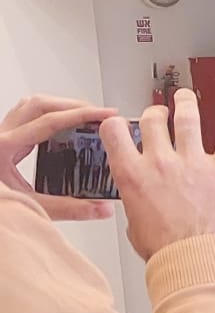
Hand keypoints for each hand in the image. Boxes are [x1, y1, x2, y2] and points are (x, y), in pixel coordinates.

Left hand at [0, 95, 118, 220]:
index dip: (82, 115)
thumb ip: (68, 209)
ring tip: (83, 118)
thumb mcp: (29, 207)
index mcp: (3, 147)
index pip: (49, 120)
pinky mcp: (1, 142)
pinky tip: (61, 130)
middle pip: (40, 104)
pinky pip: (25, 118)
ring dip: (59, 107)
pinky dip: (47, 117)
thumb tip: (101, 208)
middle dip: (74, 106)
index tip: (106, 115)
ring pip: (30, 106)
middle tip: (100, 116)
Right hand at [103, 90, 214, 259]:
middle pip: (153, 120)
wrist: (192, 259)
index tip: (123, 121)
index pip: (114, 131)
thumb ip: (135, 194)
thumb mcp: (133, 217)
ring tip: (185, 97)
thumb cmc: (164, 247)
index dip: (116, 122)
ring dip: (186, 103)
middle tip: (160, 111)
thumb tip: (140, 190)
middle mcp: (160, 163)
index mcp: (133, 174)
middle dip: (155, 111)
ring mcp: (193, 163)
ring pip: (188, 118)